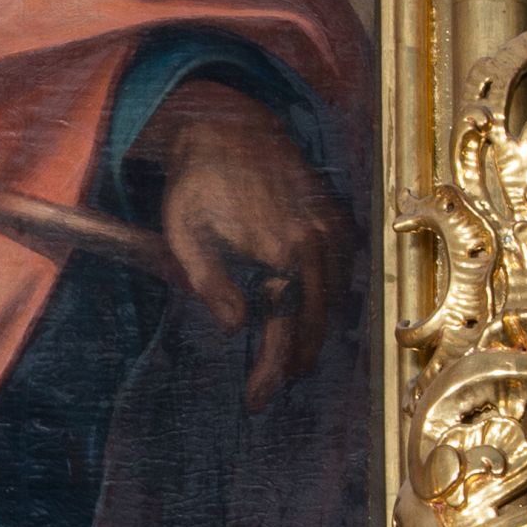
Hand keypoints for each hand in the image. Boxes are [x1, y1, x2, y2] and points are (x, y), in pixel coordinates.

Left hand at [132, 79, 348, 407]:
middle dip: (294, 362)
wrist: (230, 127)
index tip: (256, 399)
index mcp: (284, 249)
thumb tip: (236, 328)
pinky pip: (341, 275)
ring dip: (311, 335)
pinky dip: (324, 302)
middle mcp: (320, 242)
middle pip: (317, 324)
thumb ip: (210, 283)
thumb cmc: (198, 183)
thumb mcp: (185, 234)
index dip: (273, 370)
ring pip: (334, 303)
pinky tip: (301, 319)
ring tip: (283, 364)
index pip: (287, 329)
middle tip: (267, 389)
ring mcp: (335, 229)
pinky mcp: (340, 220)